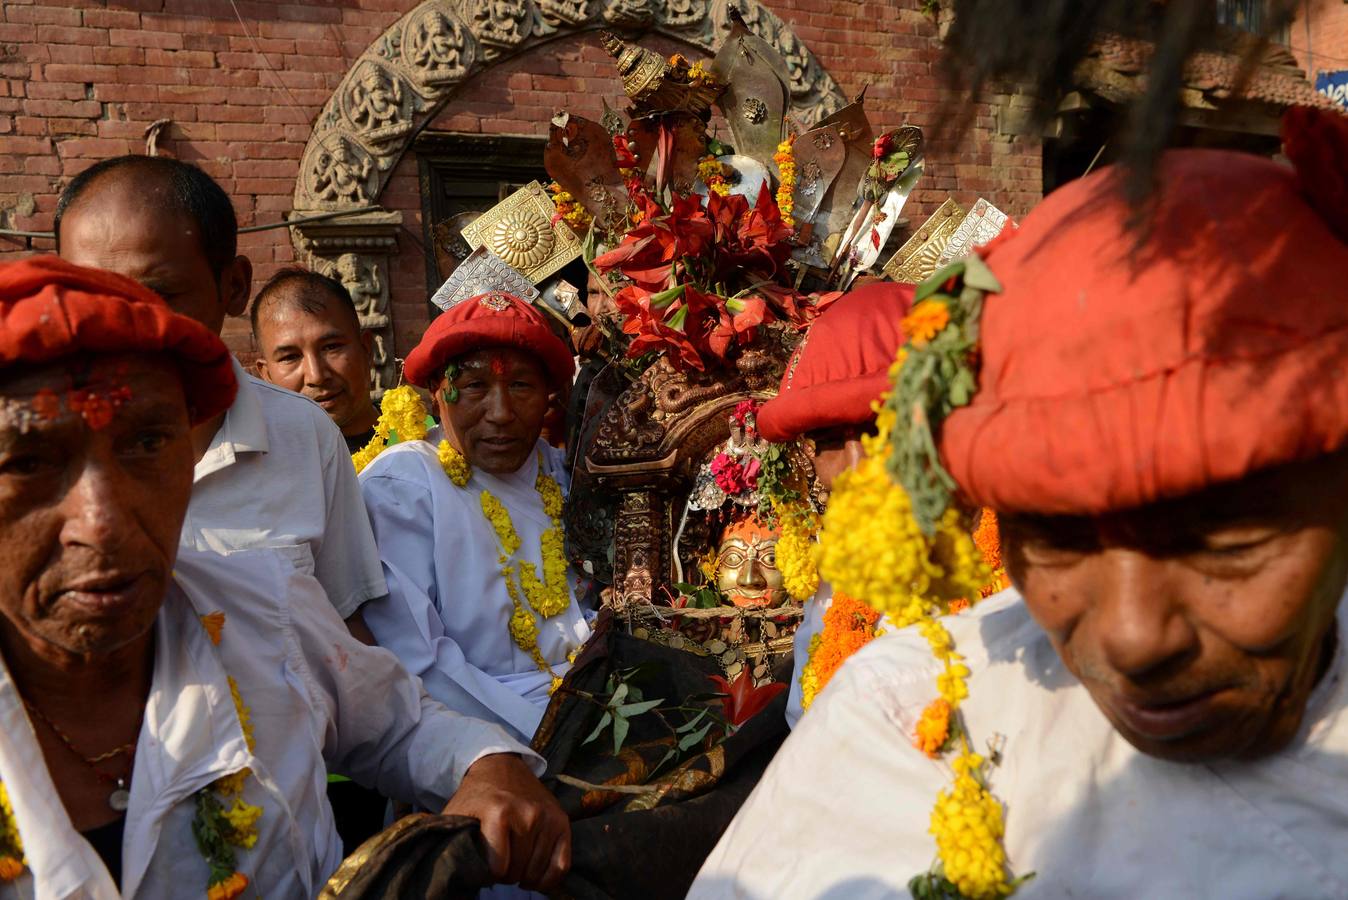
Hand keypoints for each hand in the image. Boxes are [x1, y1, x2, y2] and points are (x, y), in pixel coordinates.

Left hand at [442, 753, 570, 890]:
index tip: (483, 865)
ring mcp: (548, 817)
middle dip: (506, 876)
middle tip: (498, 866)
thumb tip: (440, 866)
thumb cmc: (477, 796)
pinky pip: (562, 865)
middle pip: (518, 871)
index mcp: (499, 812)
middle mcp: (528, 813)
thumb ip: (447, 837)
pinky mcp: (562, 821)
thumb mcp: (457, 812)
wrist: (502, 766)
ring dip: (525, 878)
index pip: (497, 868)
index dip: (488, 874)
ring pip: (538, 871)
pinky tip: (535, 876)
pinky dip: (549, 879)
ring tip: (514, 868)